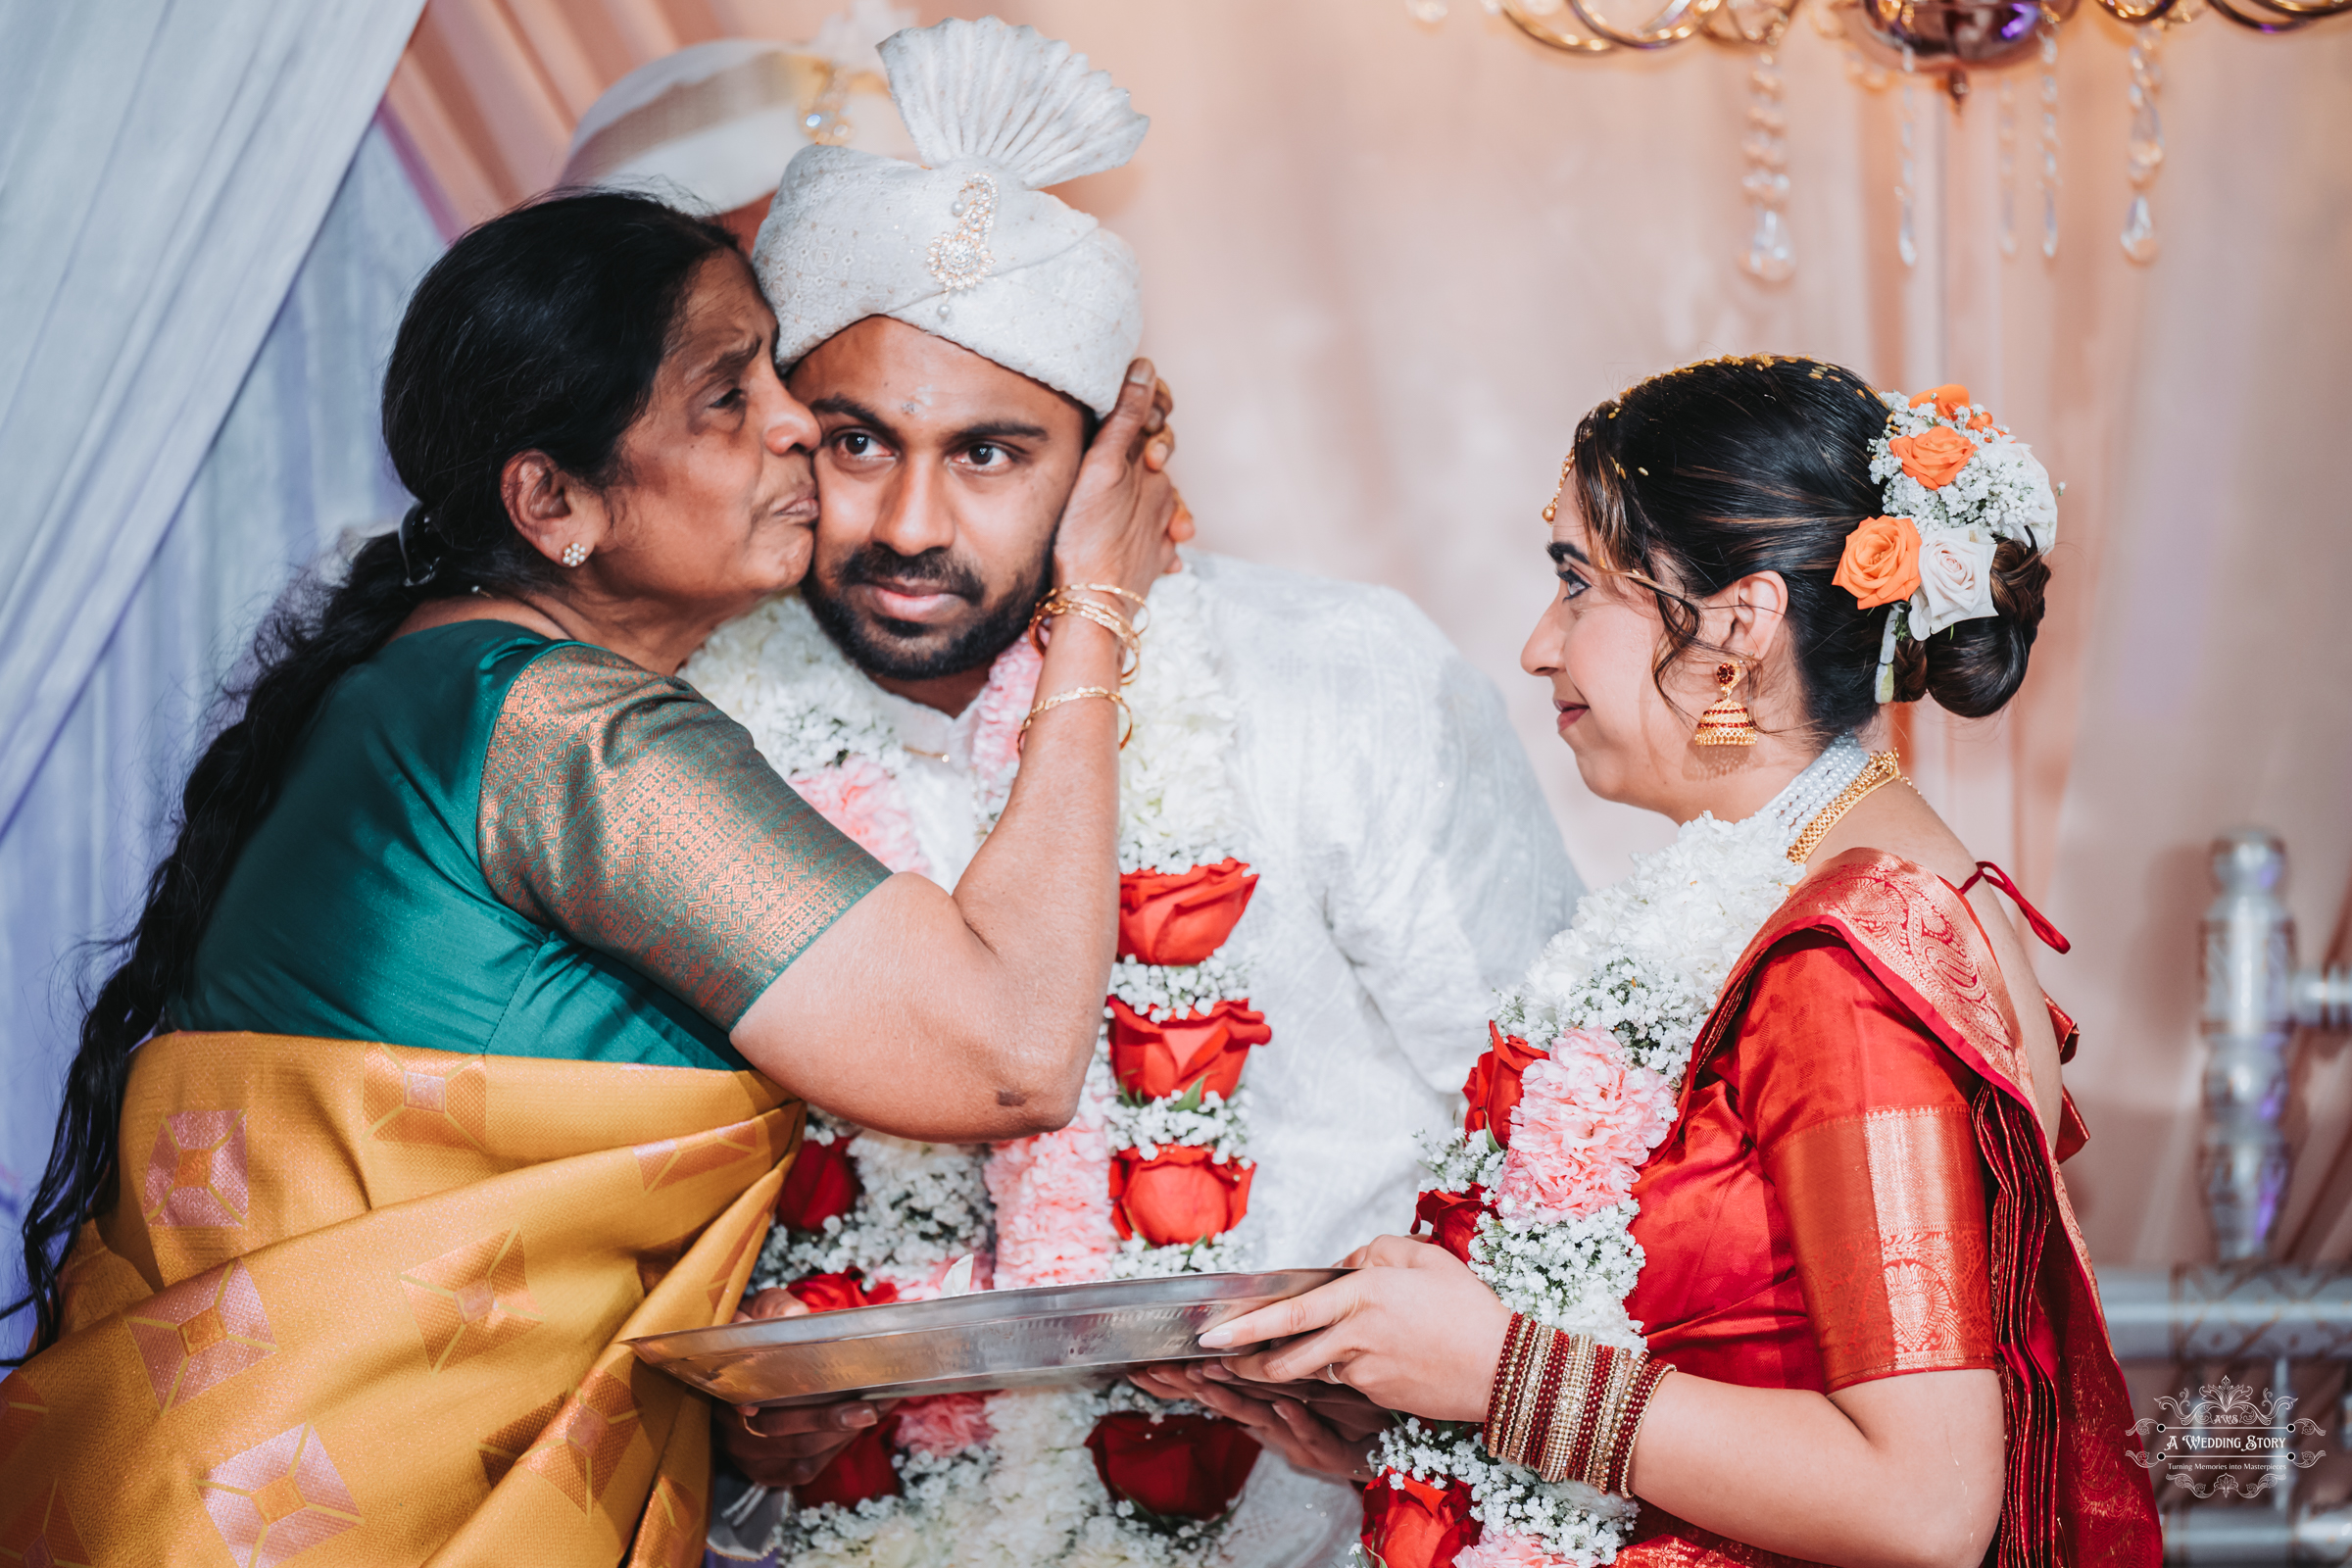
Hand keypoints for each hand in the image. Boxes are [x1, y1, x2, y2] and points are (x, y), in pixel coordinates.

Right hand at [720, 1286, 893, 1486]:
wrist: (744, 1362)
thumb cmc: (755, 1333)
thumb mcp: (759, 1310)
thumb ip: (775, 1308)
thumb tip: (792, 1315)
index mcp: (723, 1379)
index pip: (749, 1392)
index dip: (780, 1392)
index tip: (827, 1385)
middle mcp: (728, 1420)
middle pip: (779, 1427)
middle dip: (830, 1418)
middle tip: (870, 1405)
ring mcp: (743, 1450)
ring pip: (797, 1451)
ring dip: (841, 1435)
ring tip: (877, 1410)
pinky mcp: (762, 1469)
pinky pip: (802, 1469)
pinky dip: (833, 1451)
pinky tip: (856, 1429)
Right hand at [1053, 359, 1181, 602]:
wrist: (1095, 602)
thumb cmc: (1089, 535)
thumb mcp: (1102, 466)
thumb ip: (1126, 416)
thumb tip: (1146, 367)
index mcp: (1152, 471)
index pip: (1158, 423)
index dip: (1147, 409)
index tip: (1131, 414)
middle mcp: (1163, 498)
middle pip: (1160, 460)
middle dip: (1148, 448)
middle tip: (1129, 455)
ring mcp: (1162, 531)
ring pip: (1164, 498)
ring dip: (1155, 490)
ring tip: (1137, 490)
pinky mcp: (1156, 561)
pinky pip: (1164, 538)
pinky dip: (1159, 531)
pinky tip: (1149, 535)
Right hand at [1131, 1363, 1385, 1481]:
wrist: (1384, 1445)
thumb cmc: (1344, 1410)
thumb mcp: (1303, 1379)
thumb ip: (1273, 1356)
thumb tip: (1244, 1325)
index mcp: (1262, 1400)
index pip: (1212, 1386)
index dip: (1178, 1379)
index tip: (1143, 1366)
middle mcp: (1271, 1422)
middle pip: (1221, 1401)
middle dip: (1185, 1386)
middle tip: (1153, 1371)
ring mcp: (1296, 1438)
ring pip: (1255, 1418)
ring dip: (1228, 1397)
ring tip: (1202, 1377)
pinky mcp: (1328, 1450)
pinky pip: (1309, 1434)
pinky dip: (1295, 1420)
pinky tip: (1283, 1404)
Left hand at [1193, 1236, 1508, 1423]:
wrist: (1505, 1369)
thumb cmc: (1467, 1308)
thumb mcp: (1424, 1258)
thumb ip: (1375, 1253)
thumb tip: (1344, 1267)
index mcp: (1362, 1295)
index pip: (1288, 1313)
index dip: (1245, 1326)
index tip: (1211, 1333)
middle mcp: (1355, 1336)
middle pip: (1286, 1358)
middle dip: (1248, 1363)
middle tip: (1222, 1361)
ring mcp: (1366, 1372)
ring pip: (1317, 1368)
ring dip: (1295, 1367)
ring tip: (1278, 1361)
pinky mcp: (1378, 1396)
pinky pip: (1349, 1380)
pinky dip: (1343, 1370)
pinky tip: (1367, 1360)